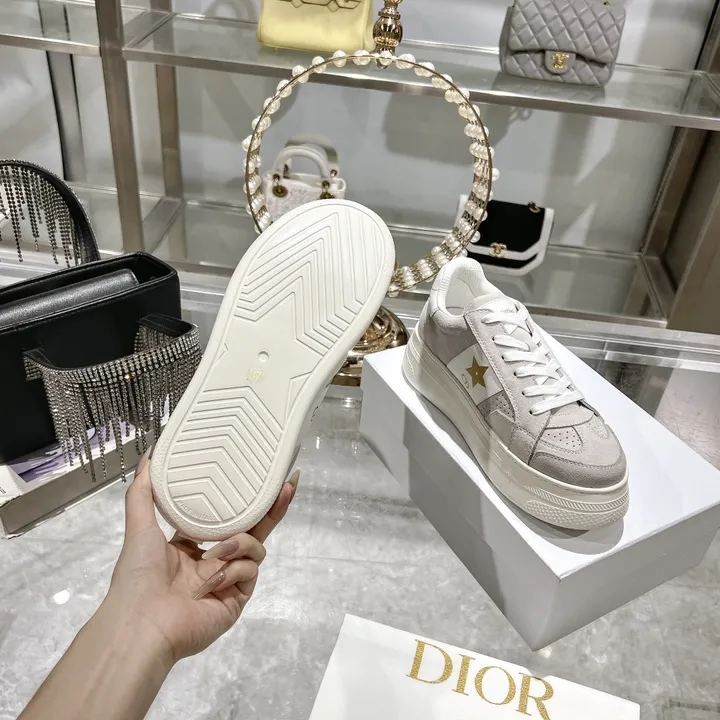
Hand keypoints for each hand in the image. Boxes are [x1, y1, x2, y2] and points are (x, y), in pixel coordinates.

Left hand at [103, 452, 298, 664]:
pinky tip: (213, 580)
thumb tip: (147, 458)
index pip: (224, 518)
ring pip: (254, 549)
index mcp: (190, 547)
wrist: (143, 623)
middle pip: (252, 529)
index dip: (241, 500)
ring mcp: (228, 580)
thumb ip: (143, 494)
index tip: (258, 476)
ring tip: (219, 552)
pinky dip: (234, 570)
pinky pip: (250, 572)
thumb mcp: (139, 528)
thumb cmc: (139, 576)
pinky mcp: (237, 598)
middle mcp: (213, 561)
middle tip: (288, 484)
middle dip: (271, 508)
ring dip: (241, 543)